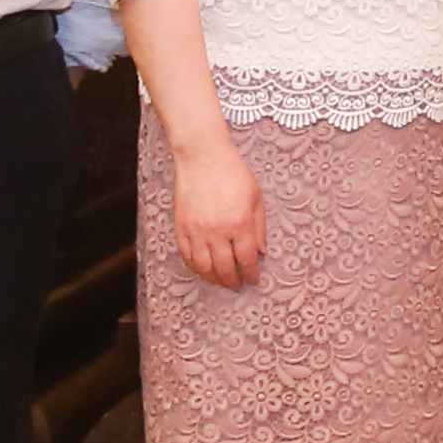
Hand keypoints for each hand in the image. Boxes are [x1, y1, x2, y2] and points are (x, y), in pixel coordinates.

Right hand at [166, 121, 265, 289]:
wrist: (203, 158)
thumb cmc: (233, 174)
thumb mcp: (256, 198)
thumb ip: (260, 228)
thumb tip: (262, 252)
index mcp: (239, 223)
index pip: (246, 259)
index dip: (251, 274)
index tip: (254, 280)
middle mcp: (217, 231)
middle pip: (224, 268)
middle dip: (232, 281)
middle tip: (238, 285)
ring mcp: (196, 230)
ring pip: (203, 267)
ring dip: (213, 278)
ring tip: (221, 280)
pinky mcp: (181, 227)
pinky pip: (186, 256)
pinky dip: (195, 267)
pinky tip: (203, 269)